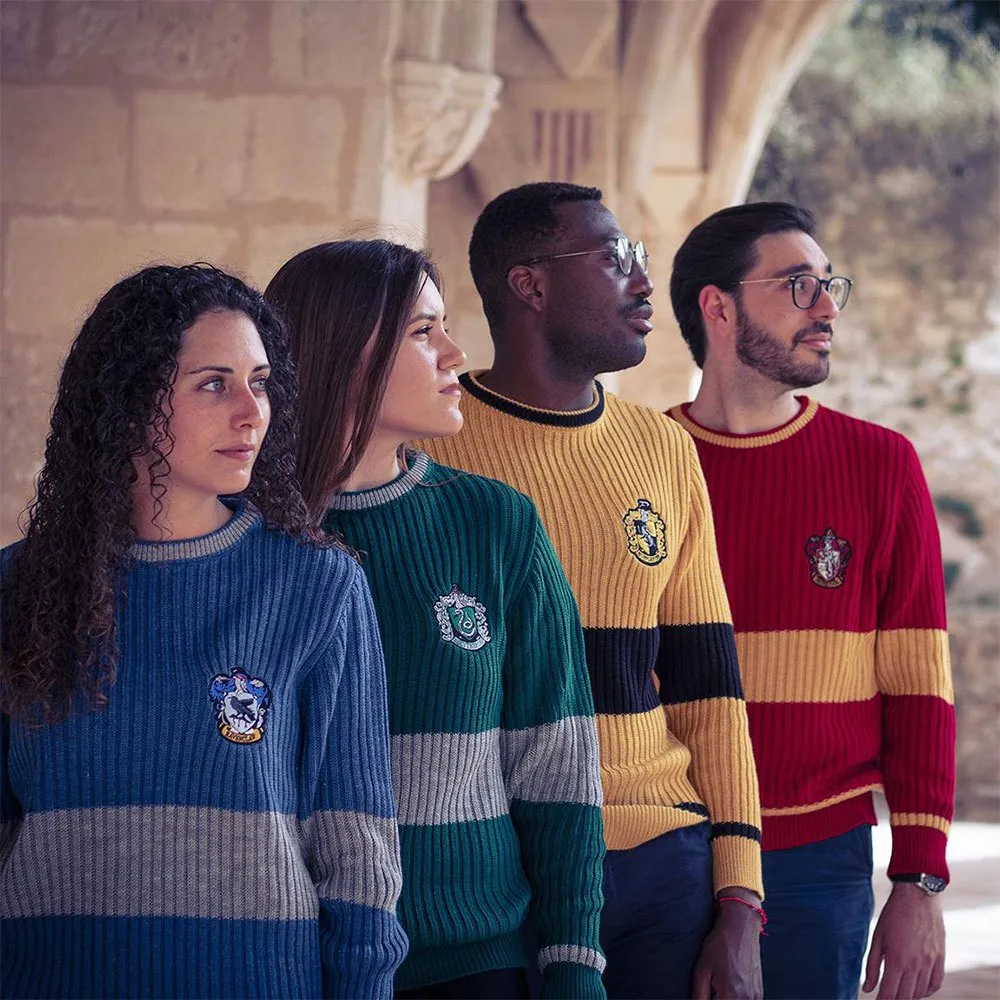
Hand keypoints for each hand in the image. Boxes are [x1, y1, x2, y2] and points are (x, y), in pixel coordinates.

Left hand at [692, 889, 762, 999]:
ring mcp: (756, 997)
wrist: (739, 928)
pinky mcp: (759, 992)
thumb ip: (699, 996)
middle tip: (713, 992)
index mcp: (731, 996)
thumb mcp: (702, 970)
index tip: (707, 996)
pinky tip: (729, 990)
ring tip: (719, 991)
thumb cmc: (719, 947)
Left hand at [863, 883, 944, 998]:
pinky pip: (936, 984)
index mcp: (897, 960)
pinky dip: (927, 991)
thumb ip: (872, 965)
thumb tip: (867, 988)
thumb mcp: (877, 937)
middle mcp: (915, 965)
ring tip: (899, 992)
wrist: (917, 897)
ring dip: (909, 996)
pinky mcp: (940, 958)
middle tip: (887, 997)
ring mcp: (930, 963)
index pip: (889, 993)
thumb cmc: (893, 915)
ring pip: (920, 993)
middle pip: (905, 997)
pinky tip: (918, 988)